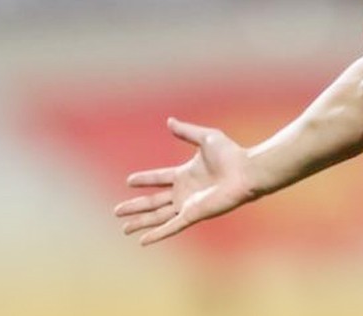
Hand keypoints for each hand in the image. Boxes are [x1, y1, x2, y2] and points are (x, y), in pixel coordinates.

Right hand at [114, 117, 257, 244]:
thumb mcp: (205, 138)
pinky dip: (157, 233)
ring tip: (124, 228)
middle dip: (135, 206)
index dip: (144, 179)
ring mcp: (188, 205)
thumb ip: (186, 131)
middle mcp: (184, 191)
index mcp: (185, 174)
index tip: (129, 181)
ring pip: (158, 216)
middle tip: (117, 211)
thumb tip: (169, 121)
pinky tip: (143, 240)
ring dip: (140, 222)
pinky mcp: (193, 214)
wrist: (245, 171)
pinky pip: (171, 226)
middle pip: (154, 201)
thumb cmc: (231, 154)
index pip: (159, 178)